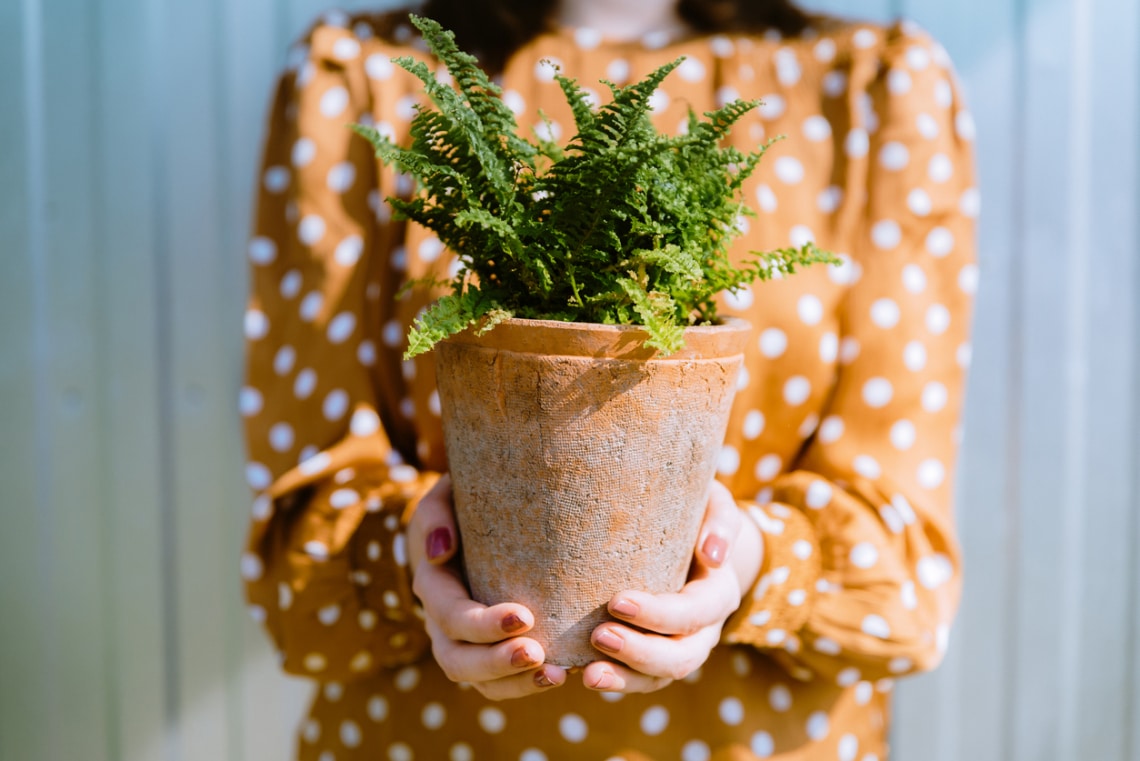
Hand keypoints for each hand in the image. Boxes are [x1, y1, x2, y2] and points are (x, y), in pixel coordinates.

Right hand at [407, 474, 566, 699]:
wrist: (471, 525)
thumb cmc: (462, 506)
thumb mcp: (443, 498)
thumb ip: (437, 514)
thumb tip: (441, 549)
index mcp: (433, 586)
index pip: (451, 616)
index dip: (483, 624)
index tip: (525, 616)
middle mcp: (442, 623)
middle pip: (458, 660)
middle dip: (498, 663)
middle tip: (538, 654)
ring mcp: (464, 644)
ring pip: (480, 682)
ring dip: (517, 683)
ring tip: (558, 675)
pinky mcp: (488, 652)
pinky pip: (500, 684)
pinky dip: (526, 686)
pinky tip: (561, 675)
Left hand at [581, 480, 762, 692]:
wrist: (689, 535)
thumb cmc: (695, 512)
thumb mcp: (714, 504)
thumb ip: (720, 521)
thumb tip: (713, 554)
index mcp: (718, 594)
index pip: (693, 613)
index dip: (657, 614)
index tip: (615, 601)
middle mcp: (705, 629)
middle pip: (680, 657)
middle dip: (639, 651)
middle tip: (598, 637)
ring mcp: (682, 648)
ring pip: (659, 678)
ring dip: (624, 679)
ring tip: (587, 674)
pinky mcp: (657, 657)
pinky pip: (640, 680)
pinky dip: (616, 682)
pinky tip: (582, 675)